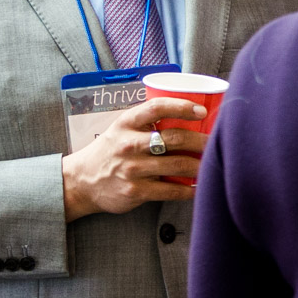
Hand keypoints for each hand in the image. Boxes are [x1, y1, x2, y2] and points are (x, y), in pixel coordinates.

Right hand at [62, 98, 207, 220]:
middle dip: (202, 141)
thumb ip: (148, 122)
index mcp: (126, 123)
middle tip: (216, 142)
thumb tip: (190, 114)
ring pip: (179, 165)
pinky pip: (172, 190)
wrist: (82, 181)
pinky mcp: (136, 191)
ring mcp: (133, 169)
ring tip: (213, 163)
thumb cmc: (111, 151)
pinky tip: (199, 187)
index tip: (202, 110)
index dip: (182, 106)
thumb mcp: (122, 129)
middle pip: (176, 139)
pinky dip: (190, 189)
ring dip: (201, 165)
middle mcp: (129, 144)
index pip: (157, 107)